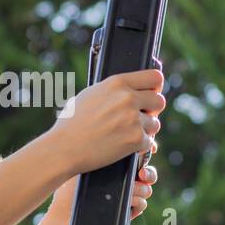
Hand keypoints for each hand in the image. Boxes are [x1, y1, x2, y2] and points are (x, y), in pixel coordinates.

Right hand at [45, 68, 166, 177]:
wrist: (64, 147)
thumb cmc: (72, 122)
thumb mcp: (91, 94)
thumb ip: (114, 90)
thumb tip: (132, 89)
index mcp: (117, 83)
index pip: (154, 77)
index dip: (155, 88)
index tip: (151, 95)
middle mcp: (128, 98)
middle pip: (160, 101)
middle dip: (152, 111)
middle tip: (140, 118)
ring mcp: (133, 119)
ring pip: (155, 124)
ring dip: (145, 130)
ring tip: (126, 134)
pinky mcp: (135, 139)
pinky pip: (148, 142)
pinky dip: (138, 146)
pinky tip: (123, 146)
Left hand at [48, 160, 158, 223]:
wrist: (67, 213)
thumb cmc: (70, 187)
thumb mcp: (87, 165)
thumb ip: (106, 153)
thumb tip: (130, 146)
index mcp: (114, 163)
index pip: (137, 153)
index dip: (146, 150)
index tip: (149, 149)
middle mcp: (123, 177)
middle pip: (147, 170)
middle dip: (149, 172)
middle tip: (142, 174)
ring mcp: (127, 193)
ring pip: (146, 187)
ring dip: (141, 189)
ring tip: (131, 189)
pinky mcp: (129, 208)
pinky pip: (142, 203)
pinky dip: (137, 202)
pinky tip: (128, 202)